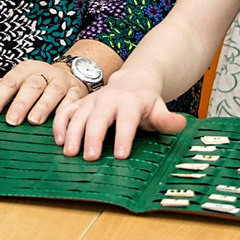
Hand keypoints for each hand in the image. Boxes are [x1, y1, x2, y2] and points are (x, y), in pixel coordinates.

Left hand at [0, 59, 83, 126]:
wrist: (72, 73)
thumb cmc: (40, 82)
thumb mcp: (20, 79)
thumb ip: (1, 86)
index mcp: (26, 70)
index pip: (10, 82)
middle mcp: (44, 73)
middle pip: (32, 86)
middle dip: (21, 103)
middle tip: (12, 121)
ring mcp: (62, 81)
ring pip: (53, 91)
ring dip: (43, 106)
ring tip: (34, 121)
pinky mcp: (77, 91)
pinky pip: (72, 100)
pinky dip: (66, 111)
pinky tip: (59, 123)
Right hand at [53, 71, 180, 158]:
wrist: (131, 81)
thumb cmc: (146, 102)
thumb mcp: (159, 108)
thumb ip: (167, 119)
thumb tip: (180, 124)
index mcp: (130, 102)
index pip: (126, 120)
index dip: (124, 137)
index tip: (121, 155)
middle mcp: (108, 99)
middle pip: (98, 118)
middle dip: (93, 137)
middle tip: (90, 158)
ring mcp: (92, 100)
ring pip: (78, 115)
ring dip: (72, 133)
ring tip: (69, 153)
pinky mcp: (80, 103)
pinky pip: (66, 111)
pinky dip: (59, 125)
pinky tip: (59, 141)